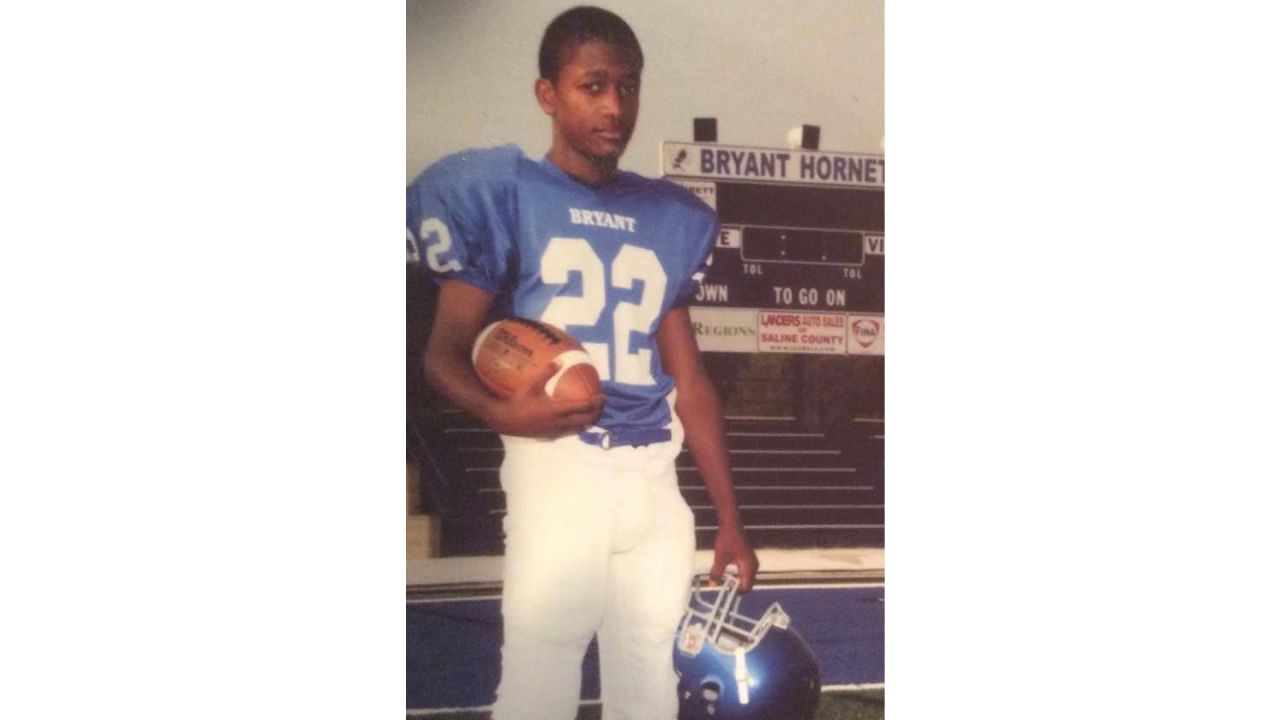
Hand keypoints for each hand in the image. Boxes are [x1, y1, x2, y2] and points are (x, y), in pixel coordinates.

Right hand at [488, 361, 603, 437]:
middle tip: (602, 405)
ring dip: (588, 421)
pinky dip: (578, 426)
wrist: (506, 421)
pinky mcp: (551, 436)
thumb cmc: (519, 401)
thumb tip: (560, 360)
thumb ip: (546, 372)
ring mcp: (556, 431)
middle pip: (586, 421)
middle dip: (597, 414)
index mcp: (557, 410)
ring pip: (579, 429)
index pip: (583, 407)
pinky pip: (570, 432)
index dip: (596, 403)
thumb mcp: (531, 385)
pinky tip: (576, 419)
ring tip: (593, 412)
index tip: (603, 396)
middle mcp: (560, 423)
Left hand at [709, 525, 757, 591]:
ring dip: (733, 579)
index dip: (735, 591)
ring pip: (744, 578)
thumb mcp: (720, 557)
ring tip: (722, 575)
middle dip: (734, 586)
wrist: (731, 524)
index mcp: (749, 566)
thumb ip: (717, 571)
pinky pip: (743, 571)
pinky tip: (725, 569)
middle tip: (722, 583)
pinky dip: (734, 573)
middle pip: (746, 584)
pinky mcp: (747, 559)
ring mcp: (751, 562)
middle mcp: (753, 566)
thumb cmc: (727, 538)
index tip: (724, 591)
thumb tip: (713, 583)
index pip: (746, 587)